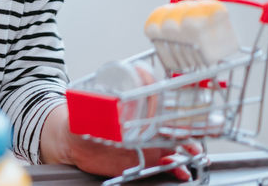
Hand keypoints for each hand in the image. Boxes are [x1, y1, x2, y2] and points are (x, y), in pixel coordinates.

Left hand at [41, 105, 200, 179]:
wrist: (73, 142)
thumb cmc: (79, 120)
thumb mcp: (83, 108)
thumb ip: (85, 103)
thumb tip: (82, 97)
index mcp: (132, 107)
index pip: (153, 99)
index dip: (162, 101)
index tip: (171, 105)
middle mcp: (143, 123)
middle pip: (171, 121)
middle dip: (186, 125)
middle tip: (193, 132)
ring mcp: (147, 141)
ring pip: (174, 142)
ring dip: (188, 147)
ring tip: (195, 153)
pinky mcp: (145, 158)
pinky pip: (165, 164)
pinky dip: (176, 168)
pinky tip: (182, 171)